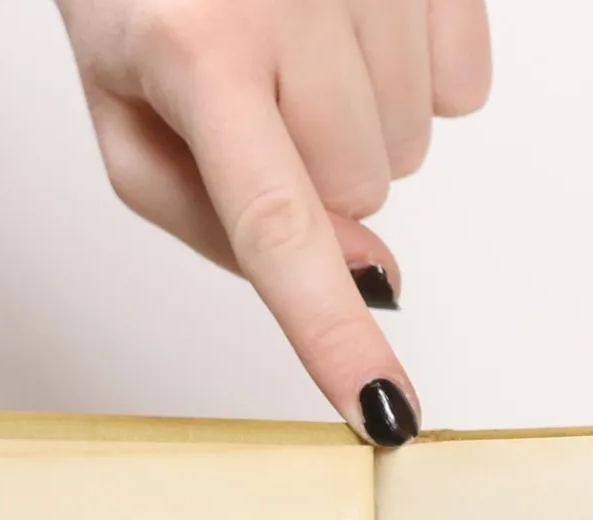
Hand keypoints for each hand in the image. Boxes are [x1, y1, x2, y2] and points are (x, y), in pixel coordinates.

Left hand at [56, 0, 491, 443]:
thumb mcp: (128, 117)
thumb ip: (220, 221)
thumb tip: (363, 277)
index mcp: (196, 46)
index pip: (278, 228)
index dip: (333, 333)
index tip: (383, 408)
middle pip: (360, 193)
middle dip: (316, 177)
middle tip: (253, 96)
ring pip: (412, 147)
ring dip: (361, 122)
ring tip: (293, 46)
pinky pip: (464, 83)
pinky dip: (417, 75)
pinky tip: (351, 28)